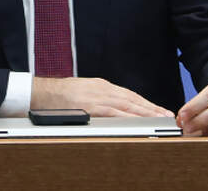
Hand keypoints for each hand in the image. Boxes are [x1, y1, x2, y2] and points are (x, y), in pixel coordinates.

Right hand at [31, 76, 173, 117]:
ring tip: (159, 118)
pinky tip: (138, 121)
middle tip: (166, 115)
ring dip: (145, 112)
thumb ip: (98, 98)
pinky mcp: (90, 106)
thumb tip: (113, 108)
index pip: (129, 95)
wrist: (41, 93)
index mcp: (101, 86)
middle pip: (133, 98)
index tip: (158, 109)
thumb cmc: (59, 96)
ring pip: (127, 104)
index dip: (145, 103)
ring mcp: (97, 96)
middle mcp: (102, 89)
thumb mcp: (83, 92)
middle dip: (151, 107)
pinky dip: (128, 116)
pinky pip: (113, 111)